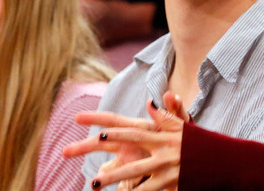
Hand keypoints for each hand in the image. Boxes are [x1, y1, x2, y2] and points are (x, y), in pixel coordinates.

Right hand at [64, 92, 188, 189]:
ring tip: (93, 185)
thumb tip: (169, 94)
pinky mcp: (137, 176)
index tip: (77, 117)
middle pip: (102, 145)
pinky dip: (120, 190)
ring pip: (110, 169)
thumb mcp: (180, 124)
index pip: (113, 121)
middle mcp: (129, 145)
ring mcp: (131, 161)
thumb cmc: (182, 138)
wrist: (188, 157)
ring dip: (102, 176)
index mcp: (138, 130)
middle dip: (83, 147)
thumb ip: (174, 111)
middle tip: (65, 151)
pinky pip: (125, 185)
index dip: (96, 118)